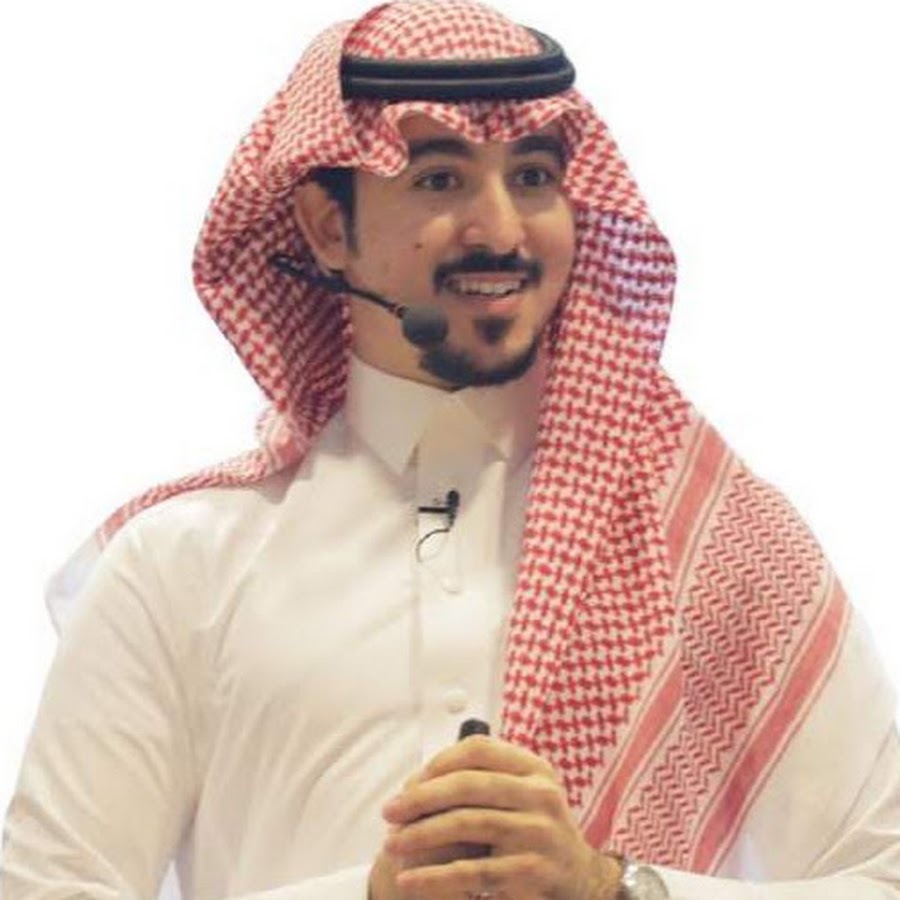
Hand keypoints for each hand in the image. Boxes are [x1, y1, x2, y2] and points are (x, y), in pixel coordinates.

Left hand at [373, 735, 621, 899]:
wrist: (580, 880)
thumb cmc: (535, 831)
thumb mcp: (522, 795)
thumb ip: (484, 779)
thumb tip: (416, 782)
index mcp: (534, 769)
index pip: (478, 749)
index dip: (439, 762)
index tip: (411, 780)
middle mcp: (540, 795)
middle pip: (468, 785)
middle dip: (421, 798)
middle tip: (390, 812)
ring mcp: (538, 833)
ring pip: (467, 825)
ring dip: (422, 834)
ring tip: (393, 844)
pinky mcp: (531, 872)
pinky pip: (472, 871)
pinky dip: (435, 876)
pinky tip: (410, 879)